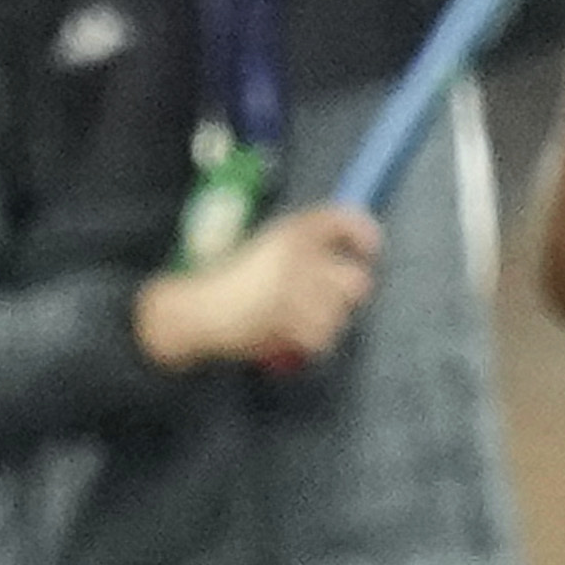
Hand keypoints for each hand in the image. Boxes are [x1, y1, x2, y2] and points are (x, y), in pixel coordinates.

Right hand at [139, 202, 386, 369]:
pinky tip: (289, 339)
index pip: (341, 219)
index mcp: (289, 232)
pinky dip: (310, 344)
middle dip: (346, 296)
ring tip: (296, 324)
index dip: (363, 232)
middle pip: (355, 280)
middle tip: (324, 303)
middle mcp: (298, 256)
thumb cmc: (226, 283)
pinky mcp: (288, 319)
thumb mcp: (263, 250)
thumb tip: (343, 264)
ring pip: (340, 315)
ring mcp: (294, 288)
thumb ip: (302, 252)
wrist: (194, 310)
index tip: (369, 250)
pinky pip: (321, 338)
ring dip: (325, 323)